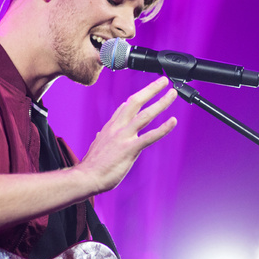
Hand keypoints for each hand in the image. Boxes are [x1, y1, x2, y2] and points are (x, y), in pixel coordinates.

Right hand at [77, 77, 176, 194]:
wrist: (86, 177)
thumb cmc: (92, 166)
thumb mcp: (97, 146)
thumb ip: (103, 137)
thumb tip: (102, 133)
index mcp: (110, 128)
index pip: (125, 107)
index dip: (137, 97)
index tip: (147, 90)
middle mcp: (117, 128)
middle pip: (135, 102)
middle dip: (150, 89)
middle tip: (163, 81)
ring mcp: (124, 137)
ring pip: (145, 115)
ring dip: (161, 102)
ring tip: (172, 93)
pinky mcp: (130, 149)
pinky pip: (149, 136)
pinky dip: (163, 128)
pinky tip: (173, 121)